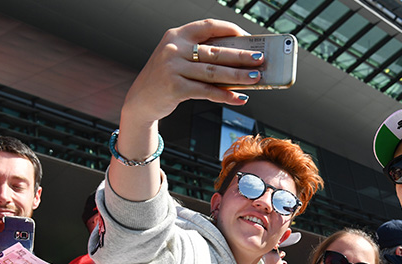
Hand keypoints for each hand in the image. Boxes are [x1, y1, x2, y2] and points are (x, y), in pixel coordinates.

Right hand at [121, 19, 263, 128]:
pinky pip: (206, 91)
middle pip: (215, 52)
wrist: (141, 99)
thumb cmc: (168, 78)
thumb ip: (203, 57)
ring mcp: (173, 68)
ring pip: (214, 72)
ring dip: (238, 76)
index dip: (230, 30)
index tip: (247, 37)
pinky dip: (225, 95)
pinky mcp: (174, 88)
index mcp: (177, 35)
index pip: (208, 26)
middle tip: (260, 59)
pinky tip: (239, 98)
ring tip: (256, 78)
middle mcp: (173, 48)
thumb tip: (240, 63)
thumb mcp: (180, 59)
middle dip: (241, 56)